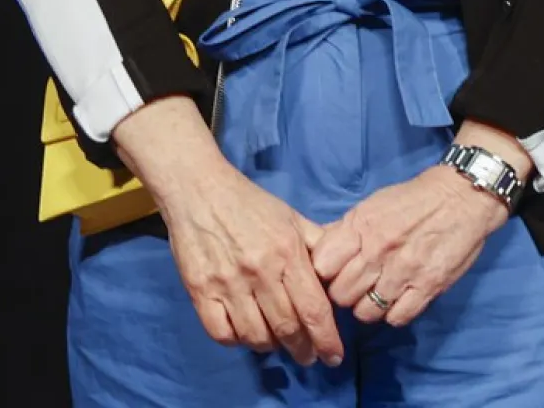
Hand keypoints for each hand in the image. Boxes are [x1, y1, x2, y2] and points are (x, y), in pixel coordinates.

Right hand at [113, 96, 342, 366]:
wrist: (197, 186)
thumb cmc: (249, 203)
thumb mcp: (291, 217)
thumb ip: (319, 245)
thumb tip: (346, 272)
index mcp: (286, 252)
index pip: (314, 311)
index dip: (327, 342)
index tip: (333, 357)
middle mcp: (259, 271)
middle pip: (287, 329)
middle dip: (302, 350)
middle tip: (306, 354)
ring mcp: (227, 282)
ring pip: (256, 337)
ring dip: (270, 346)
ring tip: (274, 340)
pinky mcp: (199, 289)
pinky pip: (221, 333)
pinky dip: (236, 340)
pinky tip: (242, 331)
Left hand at [312, 166, 505, 326]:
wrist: (458, 198)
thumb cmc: (410, 200)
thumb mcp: (370, 206)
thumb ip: (344, 229)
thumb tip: (317, 246)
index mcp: (360, 226)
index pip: (323, 265)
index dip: (324, 273)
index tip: (331, 272)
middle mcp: (377, 251)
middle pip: (341, 293)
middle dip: (343, 294)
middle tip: (353, 287)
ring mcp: (403, 272)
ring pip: (366, 311)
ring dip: (366, 307)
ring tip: (373, 296)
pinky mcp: (428, 288)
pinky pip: (398, 318)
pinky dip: (393, 314)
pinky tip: (395, 301)